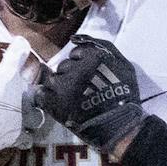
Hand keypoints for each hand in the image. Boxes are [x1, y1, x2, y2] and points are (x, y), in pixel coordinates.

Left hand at [37, 36, 147, 155]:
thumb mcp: (123, 65)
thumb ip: (103, 47)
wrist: (120, 126)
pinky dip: (47, 98)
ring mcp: (62, 86)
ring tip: (76, 100)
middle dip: (72, 75)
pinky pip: (41, 94)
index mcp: (91, 57)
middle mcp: (74, 68)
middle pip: (65, 66)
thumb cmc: (124, 96)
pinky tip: (60, 104)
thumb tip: (76, 39)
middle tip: (85, 90)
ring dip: (61, 87)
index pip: (76, 53)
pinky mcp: (54, 104)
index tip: (90, 77)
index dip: (83, 65)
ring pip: (53, 79)